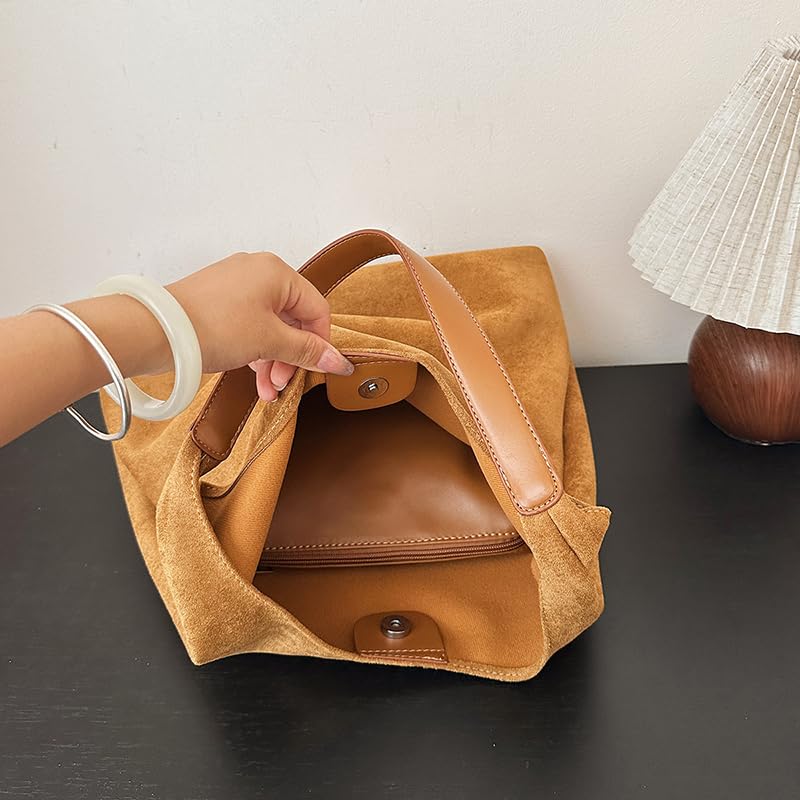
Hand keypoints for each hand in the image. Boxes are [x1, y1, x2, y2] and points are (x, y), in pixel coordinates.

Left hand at [167, 251, 352, 401]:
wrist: (156, 331)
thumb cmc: (211, 326)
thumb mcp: (269, 341)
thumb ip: (307, 351)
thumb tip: (339, 361)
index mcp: (277, 272)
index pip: (317, 309)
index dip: (321, 343)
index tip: (318, 370)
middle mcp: (258, 272)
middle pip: (293, 319)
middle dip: (291, 357)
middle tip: (283, 383)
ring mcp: (236, 286)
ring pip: (270, 326)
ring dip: (273, 360)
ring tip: (266, 389)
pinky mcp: (218, 301)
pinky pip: (249, 326)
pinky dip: (254, 351)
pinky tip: (252, 376)